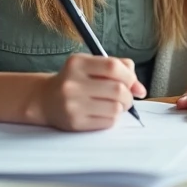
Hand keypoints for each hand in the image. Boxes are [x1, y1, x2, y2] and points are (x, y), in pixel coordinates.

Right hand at [32, 54, 146, 130]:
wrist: (45, 99)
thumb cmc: (75, 80)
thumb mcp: (90, 65)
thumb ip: (118, 69)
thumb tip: (141, 89)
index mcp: (77, 63)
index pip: (113, 67)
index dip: (129, 75)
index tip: (131, 82)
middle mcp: (73, 83)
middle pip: (118, 89)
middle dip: (128, 95)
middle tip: (125, 97)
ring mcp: (72, 104)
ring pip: (115, 108)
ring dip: (121, 107)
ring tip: (114, 104)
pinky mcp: (75, 123)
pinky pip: (108, 122)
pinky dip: (112, 118)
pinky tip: (103, 113)